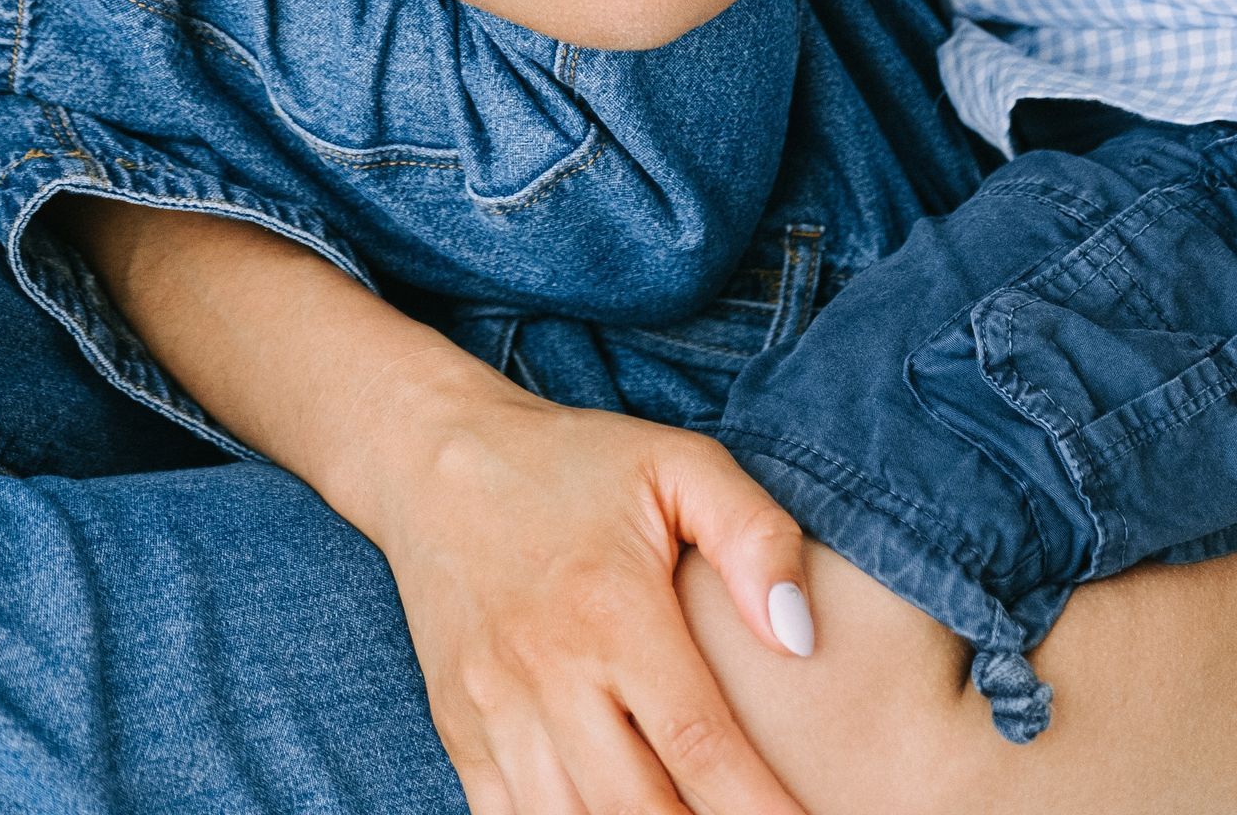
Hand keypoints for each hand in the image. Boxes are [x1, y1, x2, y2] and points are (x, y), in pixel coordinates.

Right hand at [363, 381, 815, 814]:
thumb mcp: (678, 463)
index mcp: (614, 612)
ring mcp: (495, 710)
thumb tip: (801, 637)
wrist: (435, 457)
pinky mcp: (460, 732)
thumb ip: (754, 535)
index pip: (701, 747)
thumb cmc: (574, 463)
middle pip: (638, 810)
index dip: (760, 810)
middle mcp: (548, 672)